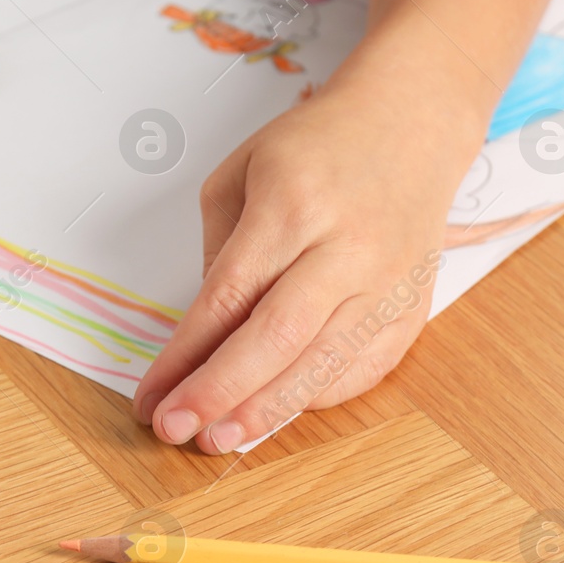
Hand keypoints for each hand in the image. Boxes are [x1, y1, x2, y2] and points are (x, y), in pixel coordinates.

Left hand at [132, 75, 483, 453]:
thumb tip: (202, 338)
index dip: (184, 357)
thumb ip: (219, 256)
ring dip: (265, 411)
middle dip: (219, 394)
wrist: (411, 123)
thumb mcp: (240, 175)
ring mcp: (387, 283)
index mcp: (291, 206)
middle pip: (276, 339)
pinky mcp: (412, 308)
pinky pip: (361, 370)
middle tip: (176, 430)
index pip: (227, 299)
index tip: (151, 396)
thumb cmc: (315, 148)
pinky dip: (313, 398)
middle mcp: (346, 248)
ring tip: (218, 440)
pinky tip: (274, 413)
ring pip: (322, 365)